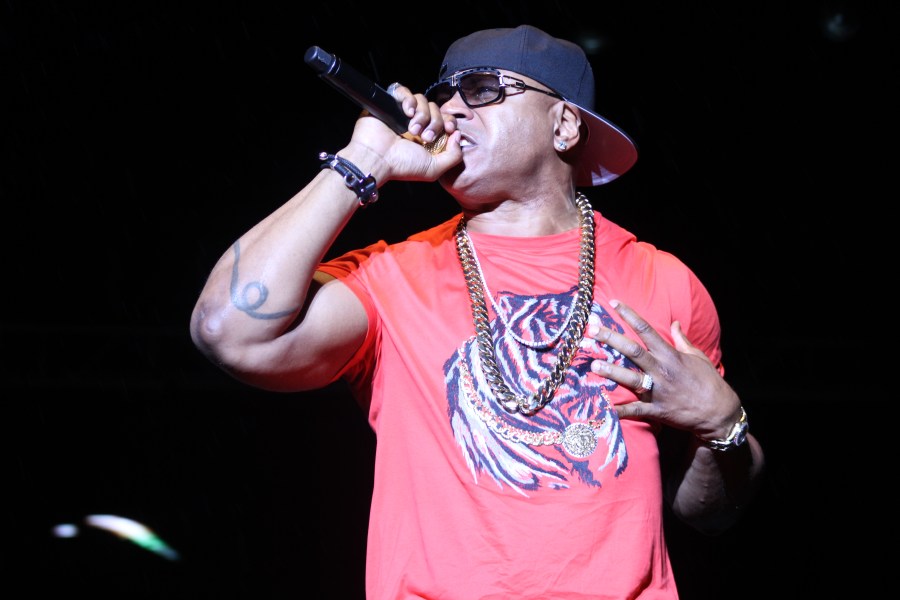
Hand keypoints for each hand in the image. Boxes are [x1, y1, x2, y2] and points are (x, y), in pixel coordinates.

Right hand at [344, 82, 462, 183]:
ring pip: (422, 100)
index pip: (445, 120)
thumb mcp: (434, 169)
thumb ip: (453, 156)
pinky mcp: (389, 104)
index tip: (449, 130)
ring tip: (412, 129)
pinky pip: (404, 91)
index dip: (450, 122)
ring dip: (422, 114)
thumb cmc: (402, 166)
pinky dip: (409, 99)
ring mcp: (402, 113)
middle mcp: (415, 123)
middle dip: (435, 122)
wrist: (377, 159)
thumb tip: (457, 135)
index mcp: (426, 136)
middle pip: (436, 109)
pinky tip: (406, 113)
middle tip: (425, 137)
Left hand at [586, 299, 742, 441]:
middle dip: (611, 339)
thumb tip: (674, 323)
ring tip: (593, 365)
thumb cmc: (708, 381)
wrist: (719, 412)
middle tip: (591, 331)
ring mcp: (659, 390)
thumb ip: (682, 340)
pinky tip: (607, 409)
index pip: (646, 330)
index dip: (629, 315)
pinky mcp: (658, 410)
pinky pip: (637, 410)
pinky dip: (622, 411)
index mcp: (670, 355)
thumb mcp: (697, 356)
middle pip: (633, 351)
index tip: (614, 304)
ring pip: (631, 379)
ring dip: (611, 372)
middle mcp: (662, 370)